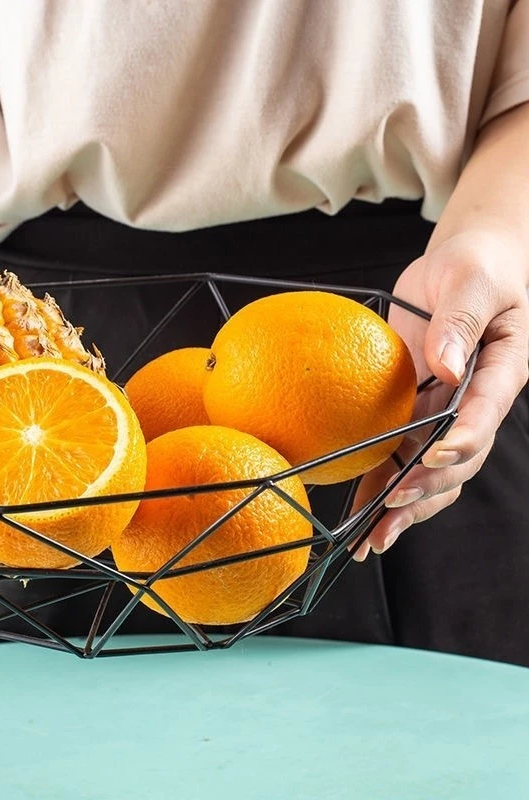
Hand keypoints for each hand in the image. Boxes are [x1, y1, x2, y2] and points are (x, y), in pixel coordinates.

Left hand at [353, 229, 528, 559]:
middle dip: (429, 487)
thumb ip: (461, 319)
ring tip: (371, 542)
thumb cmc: (476, 266)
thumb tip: (446, 363)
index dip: (465, 438)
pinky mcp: (414, 417)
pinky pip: (399, 458)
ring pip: (430, 473)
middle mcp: (475, 403)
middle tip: (393, 507)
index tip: (436, 453)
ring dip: (403, 509)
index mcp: (501, 371)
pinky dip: (379, 489)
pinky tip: (356, 517)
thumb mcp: (472, 280)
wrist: (463, 268)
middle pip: (459, 458)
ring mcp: (444, 415)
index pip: (486, 411)